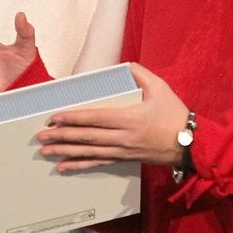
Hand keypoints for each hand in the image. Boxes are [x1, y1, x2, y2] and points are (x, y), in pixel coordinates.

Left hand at [36, 64, 188, 171]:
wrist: (191, 145)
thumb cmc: (176, 115)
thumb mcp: (161, 89)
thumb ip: (141, 74)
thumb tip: (127, 65)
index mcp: (129, 118)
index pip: (95, 118)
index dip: (74, 118)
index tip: (56, 117)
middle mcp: (123, 137)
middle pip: (87, 137)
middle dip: (62, 136)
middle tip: (41, 135)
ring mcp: (122, 151)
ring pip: (89, 152)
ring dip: (65, 152)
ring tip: (46, 151)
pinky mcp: (124, 159)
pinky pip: (98, 163)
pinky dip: (80, 165)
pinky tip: (64, 167)